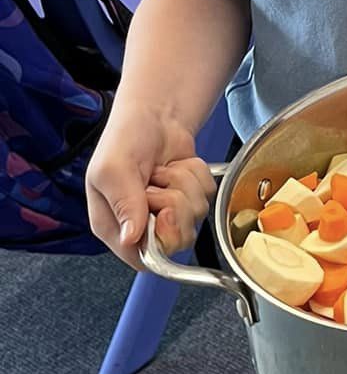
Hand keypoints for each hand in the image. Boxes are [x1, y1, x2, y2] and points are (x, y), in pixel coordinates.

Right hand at [85, 107, 215, 265]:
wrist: (154, 114)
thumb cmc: (125, 138)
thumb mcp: (113, 169)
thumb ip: (123, 204)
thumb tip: (131, 239)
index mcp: (113, 226)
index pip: (140, 258)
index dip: (158, 240)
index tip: (162, 213)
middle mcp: (141, 225)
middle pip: (175, 240)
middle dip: (175, 206)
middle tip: (158, 183)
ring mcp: (168, 212)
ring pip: (195, 216)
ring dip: (184, 185)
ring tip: (164, 170)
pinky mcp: (189, 197)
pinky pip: (207, 196)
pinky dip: (197, 176)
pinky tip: (178, 166)